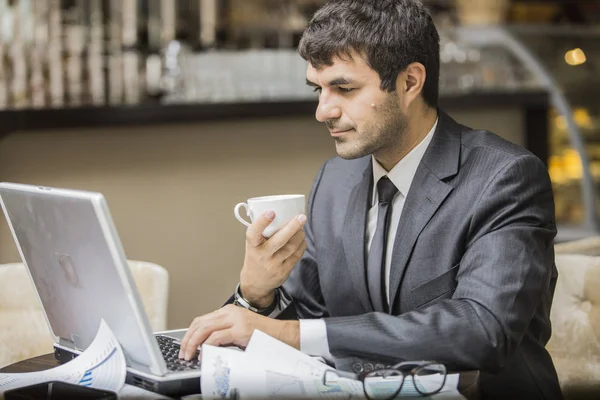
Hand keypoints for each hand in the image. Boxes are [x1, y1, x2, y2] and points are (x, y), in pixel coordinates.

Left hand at [178, 304, 298, 359]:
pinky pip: (216, 337)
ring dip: (193, 343)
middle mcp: (231, 312)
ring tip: (190, 355)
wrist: (283, 336)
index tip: (184, 346)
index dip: (189, 334)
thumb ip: (224, 333)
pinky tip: (204, 354)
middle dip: (187, 339)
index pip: (202, 320)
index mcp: (229, 311)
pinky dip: (206, 346)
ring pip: (204, 329)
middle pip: (200, 323)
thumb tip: (204, 346)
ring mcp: (236, 320)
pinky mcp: (241, 330)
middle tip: (183, 353)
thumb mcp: (239, 331)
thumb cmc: (264, 336)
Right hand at [240, 210, 306, 306]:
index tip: (271, 212)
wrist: (255, 284)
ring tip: (301, 227)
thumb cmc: (255, 257)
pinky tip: (302, 239)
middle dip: (292, 227)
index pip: (253, 233)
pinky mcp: (284, 271)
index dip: (262, 222)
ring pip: (291, 247)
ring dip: (299, 235)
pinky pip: (296, 255)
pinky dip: (301, 245)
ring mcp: (274, 265)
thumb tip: (280, 212)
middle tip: (301, 217)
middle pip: (279, 240)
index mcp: (252, 246)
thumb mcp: (252, 245)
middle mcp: (262, 256)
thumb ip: (261, 232)